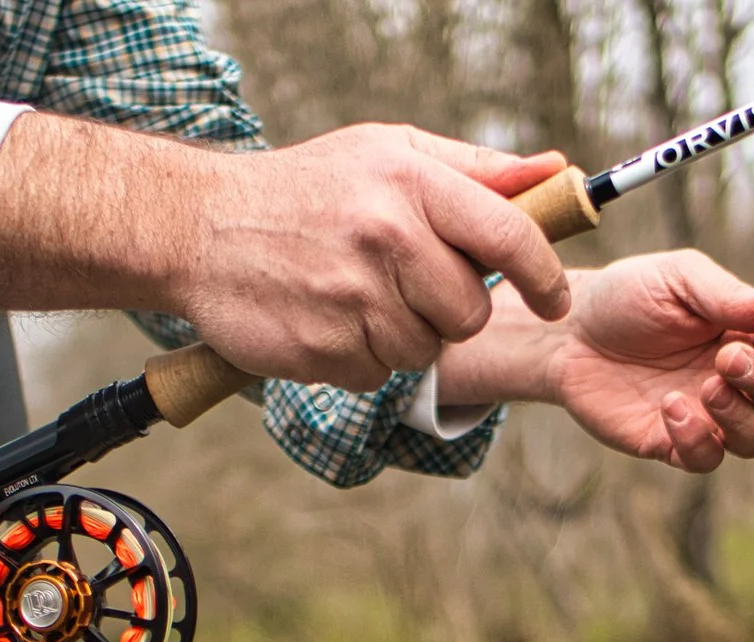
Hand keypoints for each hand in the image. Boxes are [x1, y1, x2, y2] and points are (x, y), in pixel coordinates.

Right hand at [177, 126, 572, 390]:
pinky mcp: (321, 348)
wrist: (198, 227)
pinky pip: (375, 377)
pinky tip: (328, 320)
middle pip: (470, 313)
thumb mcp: (388, 153)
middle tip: (409, 286)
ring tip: (357, 297)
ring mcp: (351, 297)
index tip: (555, 298)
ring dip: (401, 338)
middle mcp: (385, 237)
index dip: (544, 275)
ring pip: (423, 352)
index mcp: (411, 183)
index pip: (509, 236)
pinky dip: (359, 360)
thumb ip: (475, 169)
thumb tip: (553, 173)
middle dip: (450, 311)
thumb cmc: (309, 188)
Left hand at [433, 251, 753, 469]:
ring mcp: (708, 414)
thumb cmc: (627, 297)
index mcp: (746, 331)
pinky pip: (707, 458)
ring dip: (742, 418)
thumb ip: (731, 295)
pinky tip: (670, 408)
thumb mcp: (678, 280)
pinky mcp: (673, 442)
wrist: (567, 333)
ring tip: (706, 388)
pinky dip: (699, 440)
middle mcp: (735, 377)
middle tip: (726, 358)